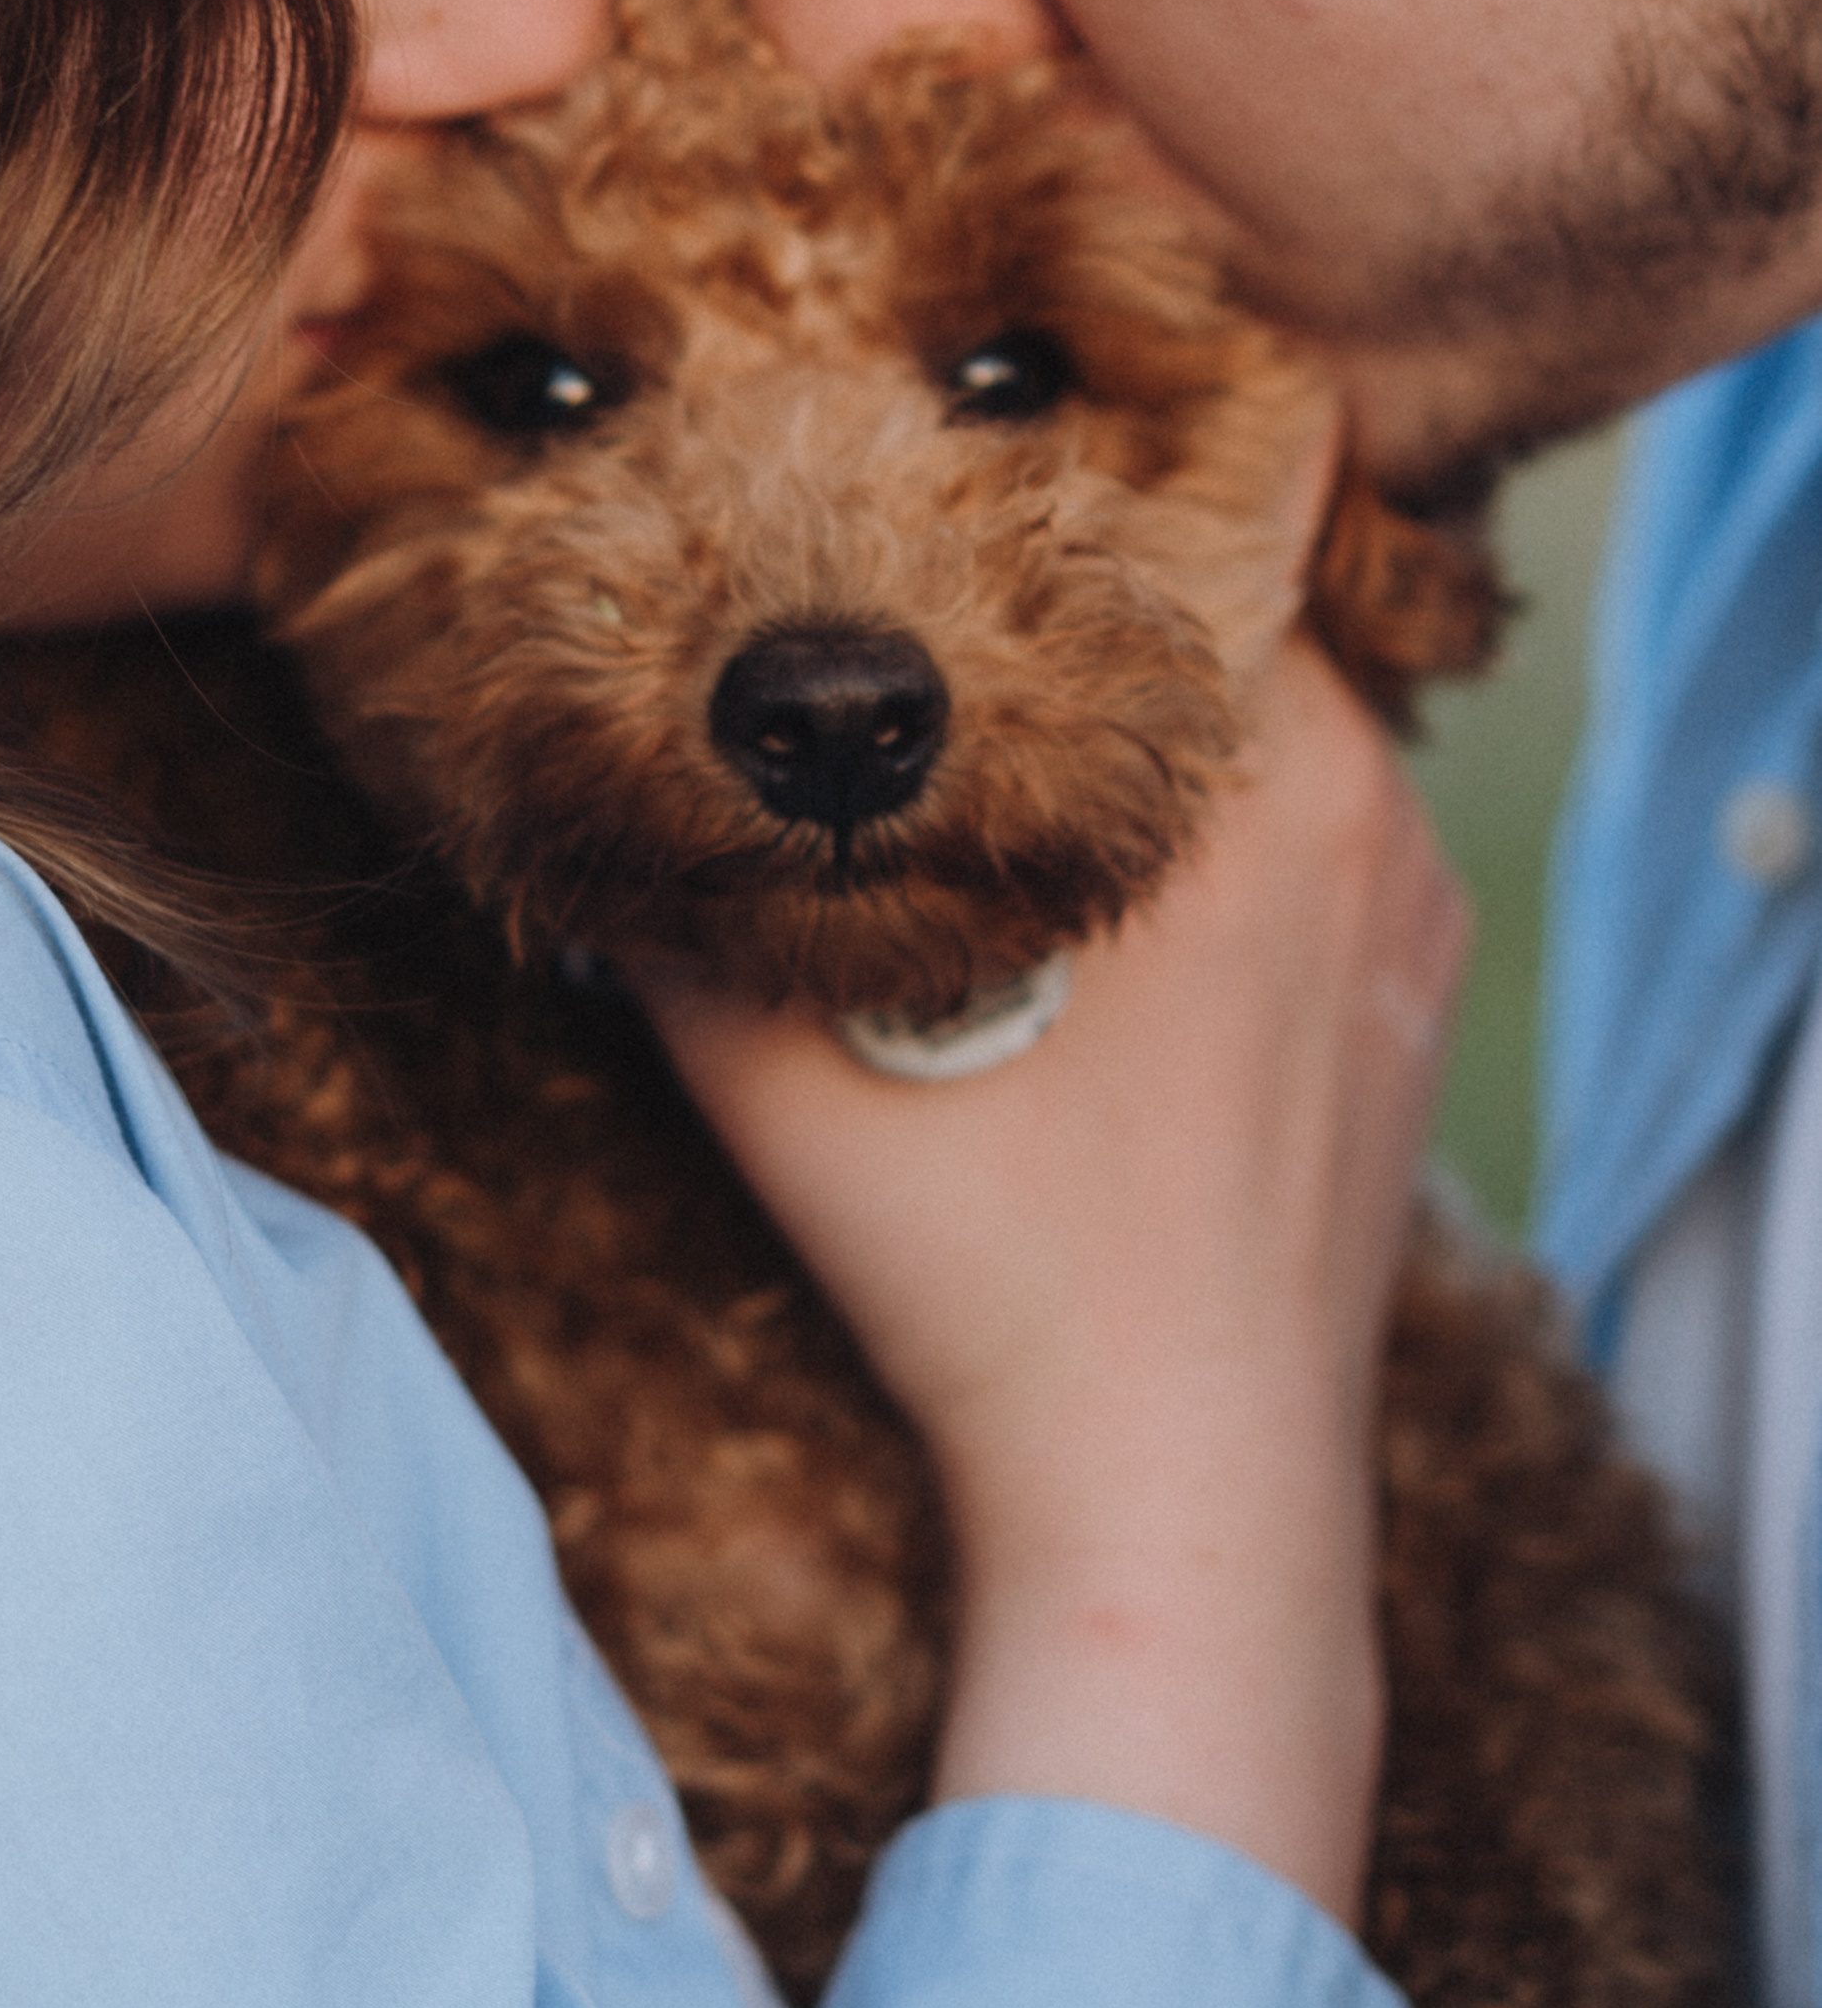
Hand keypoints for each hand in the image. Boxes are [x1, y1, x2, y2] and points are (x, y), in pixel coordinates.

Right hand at [642, 640, 1469, 1921]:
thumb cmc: (992, 1269)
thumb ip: (681, 913)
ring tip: (1012, 756)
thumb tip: (590, 792)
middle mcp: (1377, 821)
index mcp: (1262, 784)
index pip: (1178, 539)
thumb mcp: (779, 1067)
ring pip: (1271, 743)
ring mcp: (1416, 921)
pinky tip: (1107, 904)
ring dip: (1151, 736)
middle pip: (1221, 635)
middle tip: (943, 632)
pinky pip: (1320, 849)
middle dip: (1081, 628)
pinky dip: (1226, 841)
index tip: (940, 524)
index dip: (1046, 513)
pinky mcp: (1413, 1010)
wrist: (1172, 1494)